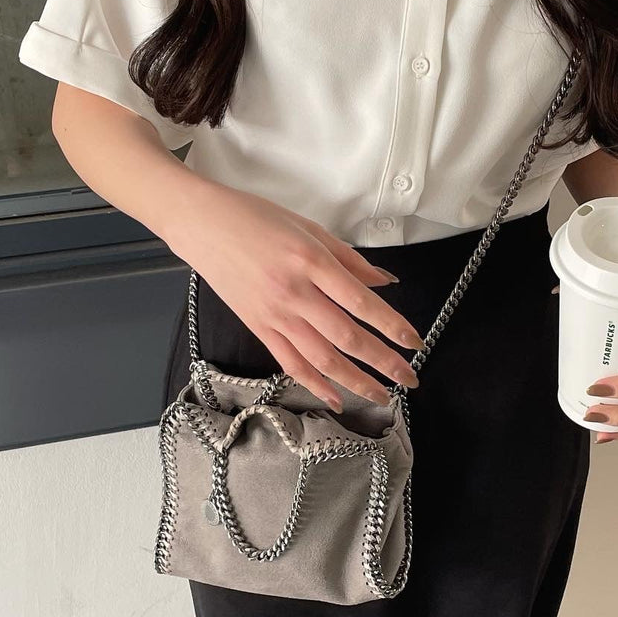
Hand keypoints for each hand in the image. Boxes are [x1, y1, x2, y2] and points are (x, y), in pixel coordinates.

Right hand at [166, 181, 424, 412]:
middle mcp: (295, 293)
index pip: (362, 303)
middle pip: (347, 337)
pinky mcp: (258, 328)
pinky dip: (315, 385)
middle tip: (409, 378)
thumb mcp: (309, 228)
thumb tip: (384, 282)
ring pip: (322, 359)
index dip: (392, 326)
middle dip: (384, 362)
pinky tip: (336, 398)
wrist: (202, 225)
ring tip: (382, 396)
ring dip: (356, 381)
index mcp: (311, 262)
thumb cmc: (255, 218)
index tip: (415, 342)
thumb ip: (349, 259)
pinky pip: (290, 363)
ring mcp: (275, 315)